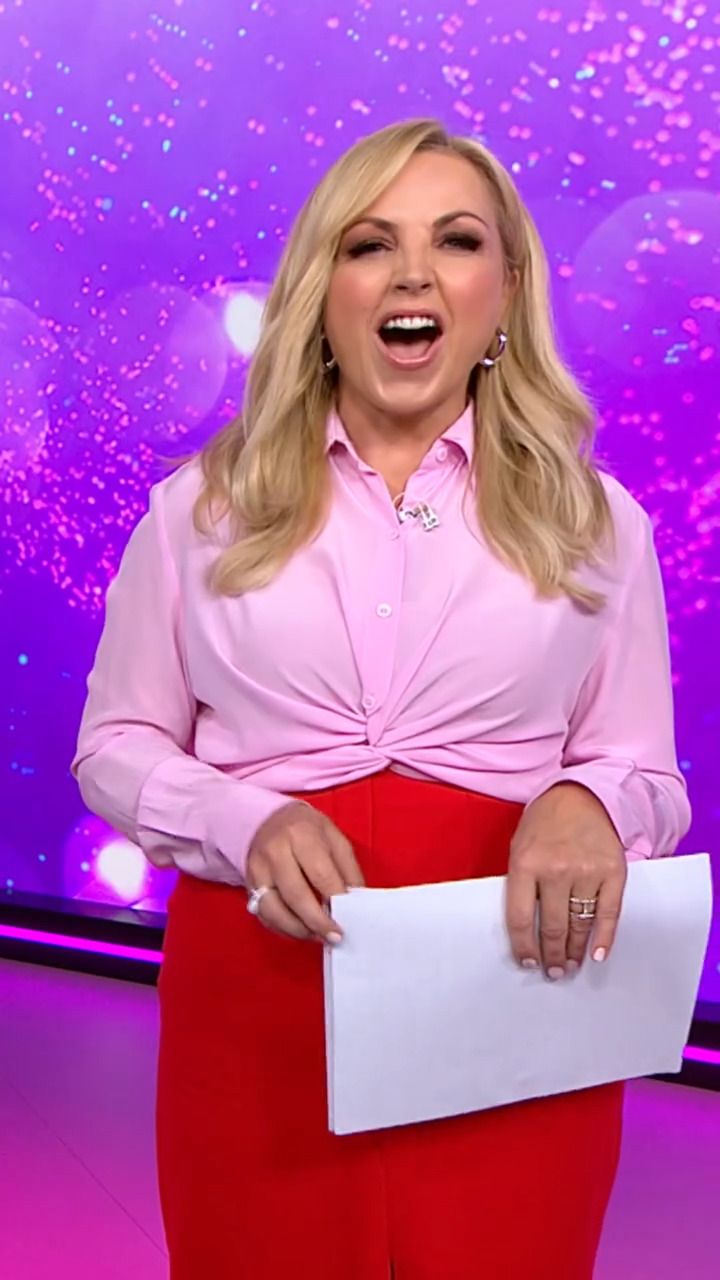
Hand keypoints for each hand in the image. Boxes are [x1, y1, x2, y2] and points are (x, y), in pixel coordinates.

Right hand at [246, 802, 364, 943]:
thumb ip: (348, 869)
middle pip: (296, 896)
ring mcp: (257, 870)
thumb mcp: (334, 838)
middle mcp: (274, 852)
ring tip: (318, 936)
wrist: (268, 819)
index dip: (336, 901)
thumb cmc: (307, 830)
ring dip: (299, 930)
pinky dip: (283, 928)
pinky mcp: (248, 885)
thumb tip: (357, 901)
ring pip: (275, 911)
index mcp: (300, 835)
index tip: (348, 920)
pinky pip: (264, 915)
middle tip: (334, 937)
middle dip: (317, 922)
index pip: (320, 874)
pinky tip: (301, 930)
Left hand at [506, 782, 626, 977]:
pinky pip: (609, 913)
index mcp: (526, 864)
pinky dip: (604, 938)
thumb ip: (521, 884)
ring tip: (570, 965)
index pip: (521, 919)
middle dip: (552, 956)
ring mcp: (587, 871)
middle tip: (553, 972)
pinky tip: (597, 954)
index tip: (527, 962)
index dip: (523, 947)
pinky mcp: (614, 872)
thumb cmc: (545, 822)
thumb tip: (525, 929)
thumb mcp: (520, 847)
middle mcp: (556, 869)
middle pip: (553, 927)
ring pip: (580, 924)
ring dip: (575, 951)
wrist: (582, 794)